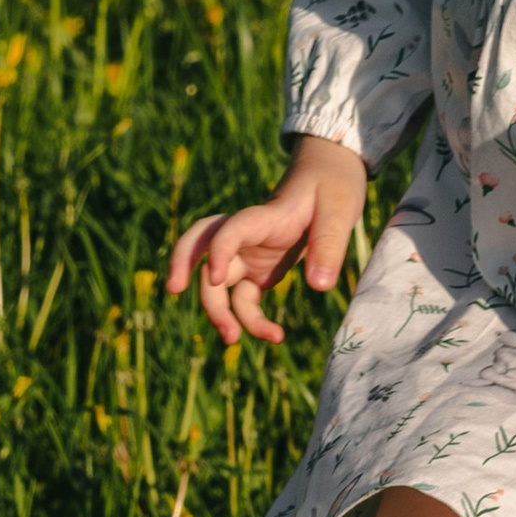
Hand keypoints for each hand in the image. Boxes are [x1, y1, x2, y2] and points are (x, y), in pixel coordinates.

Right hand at [168, 134, 369, 347]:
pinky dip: (250, 320)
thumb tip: (319, 286)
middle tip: (174, 290)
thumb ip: (329, 244)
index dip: (218, 250)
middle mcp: (249, 235)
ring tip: (233, 340)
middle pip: (204, 248)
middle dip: (184, 266)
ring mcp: (251, 254)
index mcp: (264, 216)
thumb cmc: (334, 186)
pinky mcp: (259, 270)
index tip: (215, 278)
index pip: (230, 229)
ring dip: (218, 310)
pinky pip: (243, 299)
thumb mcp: (341, 210)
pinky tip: (275, 336)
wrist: (330, 176)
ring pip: (217, 282)